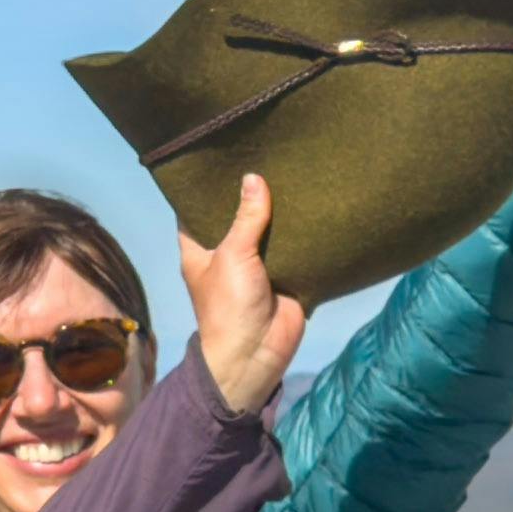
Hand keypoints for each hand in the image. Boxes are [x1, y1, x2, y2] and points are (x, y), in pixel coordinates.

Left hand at [180, 159, 297, 415]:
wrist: (258, 354)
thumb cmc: (229, 306)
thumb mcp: (233, 255)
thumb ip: (246, 218)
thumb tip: (253, 178)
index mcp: (199, 249)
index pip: (197, 211)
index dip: (206, 188)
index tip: (219, 158)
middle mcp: (226, 254)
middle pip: (237, 218)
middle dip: (251, 196)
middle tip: (267, 157)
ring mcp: (257, 265)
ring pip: (269, 232)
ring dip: (280, 214)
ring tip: (295, 172)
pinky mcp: (285, 276)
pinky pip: (294, 250)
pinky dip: (303, 234)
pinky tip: (315, 205)